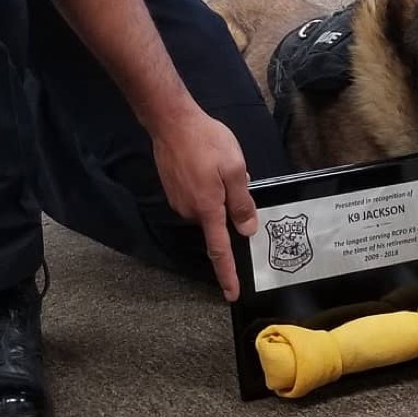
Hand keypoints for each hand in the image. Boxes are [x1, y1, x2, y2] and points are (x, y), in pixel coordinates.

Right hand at [151, 109, 258, 301]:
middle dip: (228, 207)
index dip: (227, 274)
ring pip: (207, 207)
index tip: (231, 295)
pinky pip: (197, 196)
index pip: (220, 250)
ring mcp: (178, 200)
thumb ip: (241, 202)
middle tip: (234, 174)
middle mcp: (190, 211)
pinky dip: (206, 186)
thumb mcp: (234, 168)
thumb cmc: (206, 142)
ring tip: (219, 163)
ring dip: (218, 193)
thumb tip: (247, 230)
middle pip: (216, 221)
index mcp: (208, 209)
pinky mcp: (172, 189)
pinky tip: (206, 163)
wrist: (170, 121)